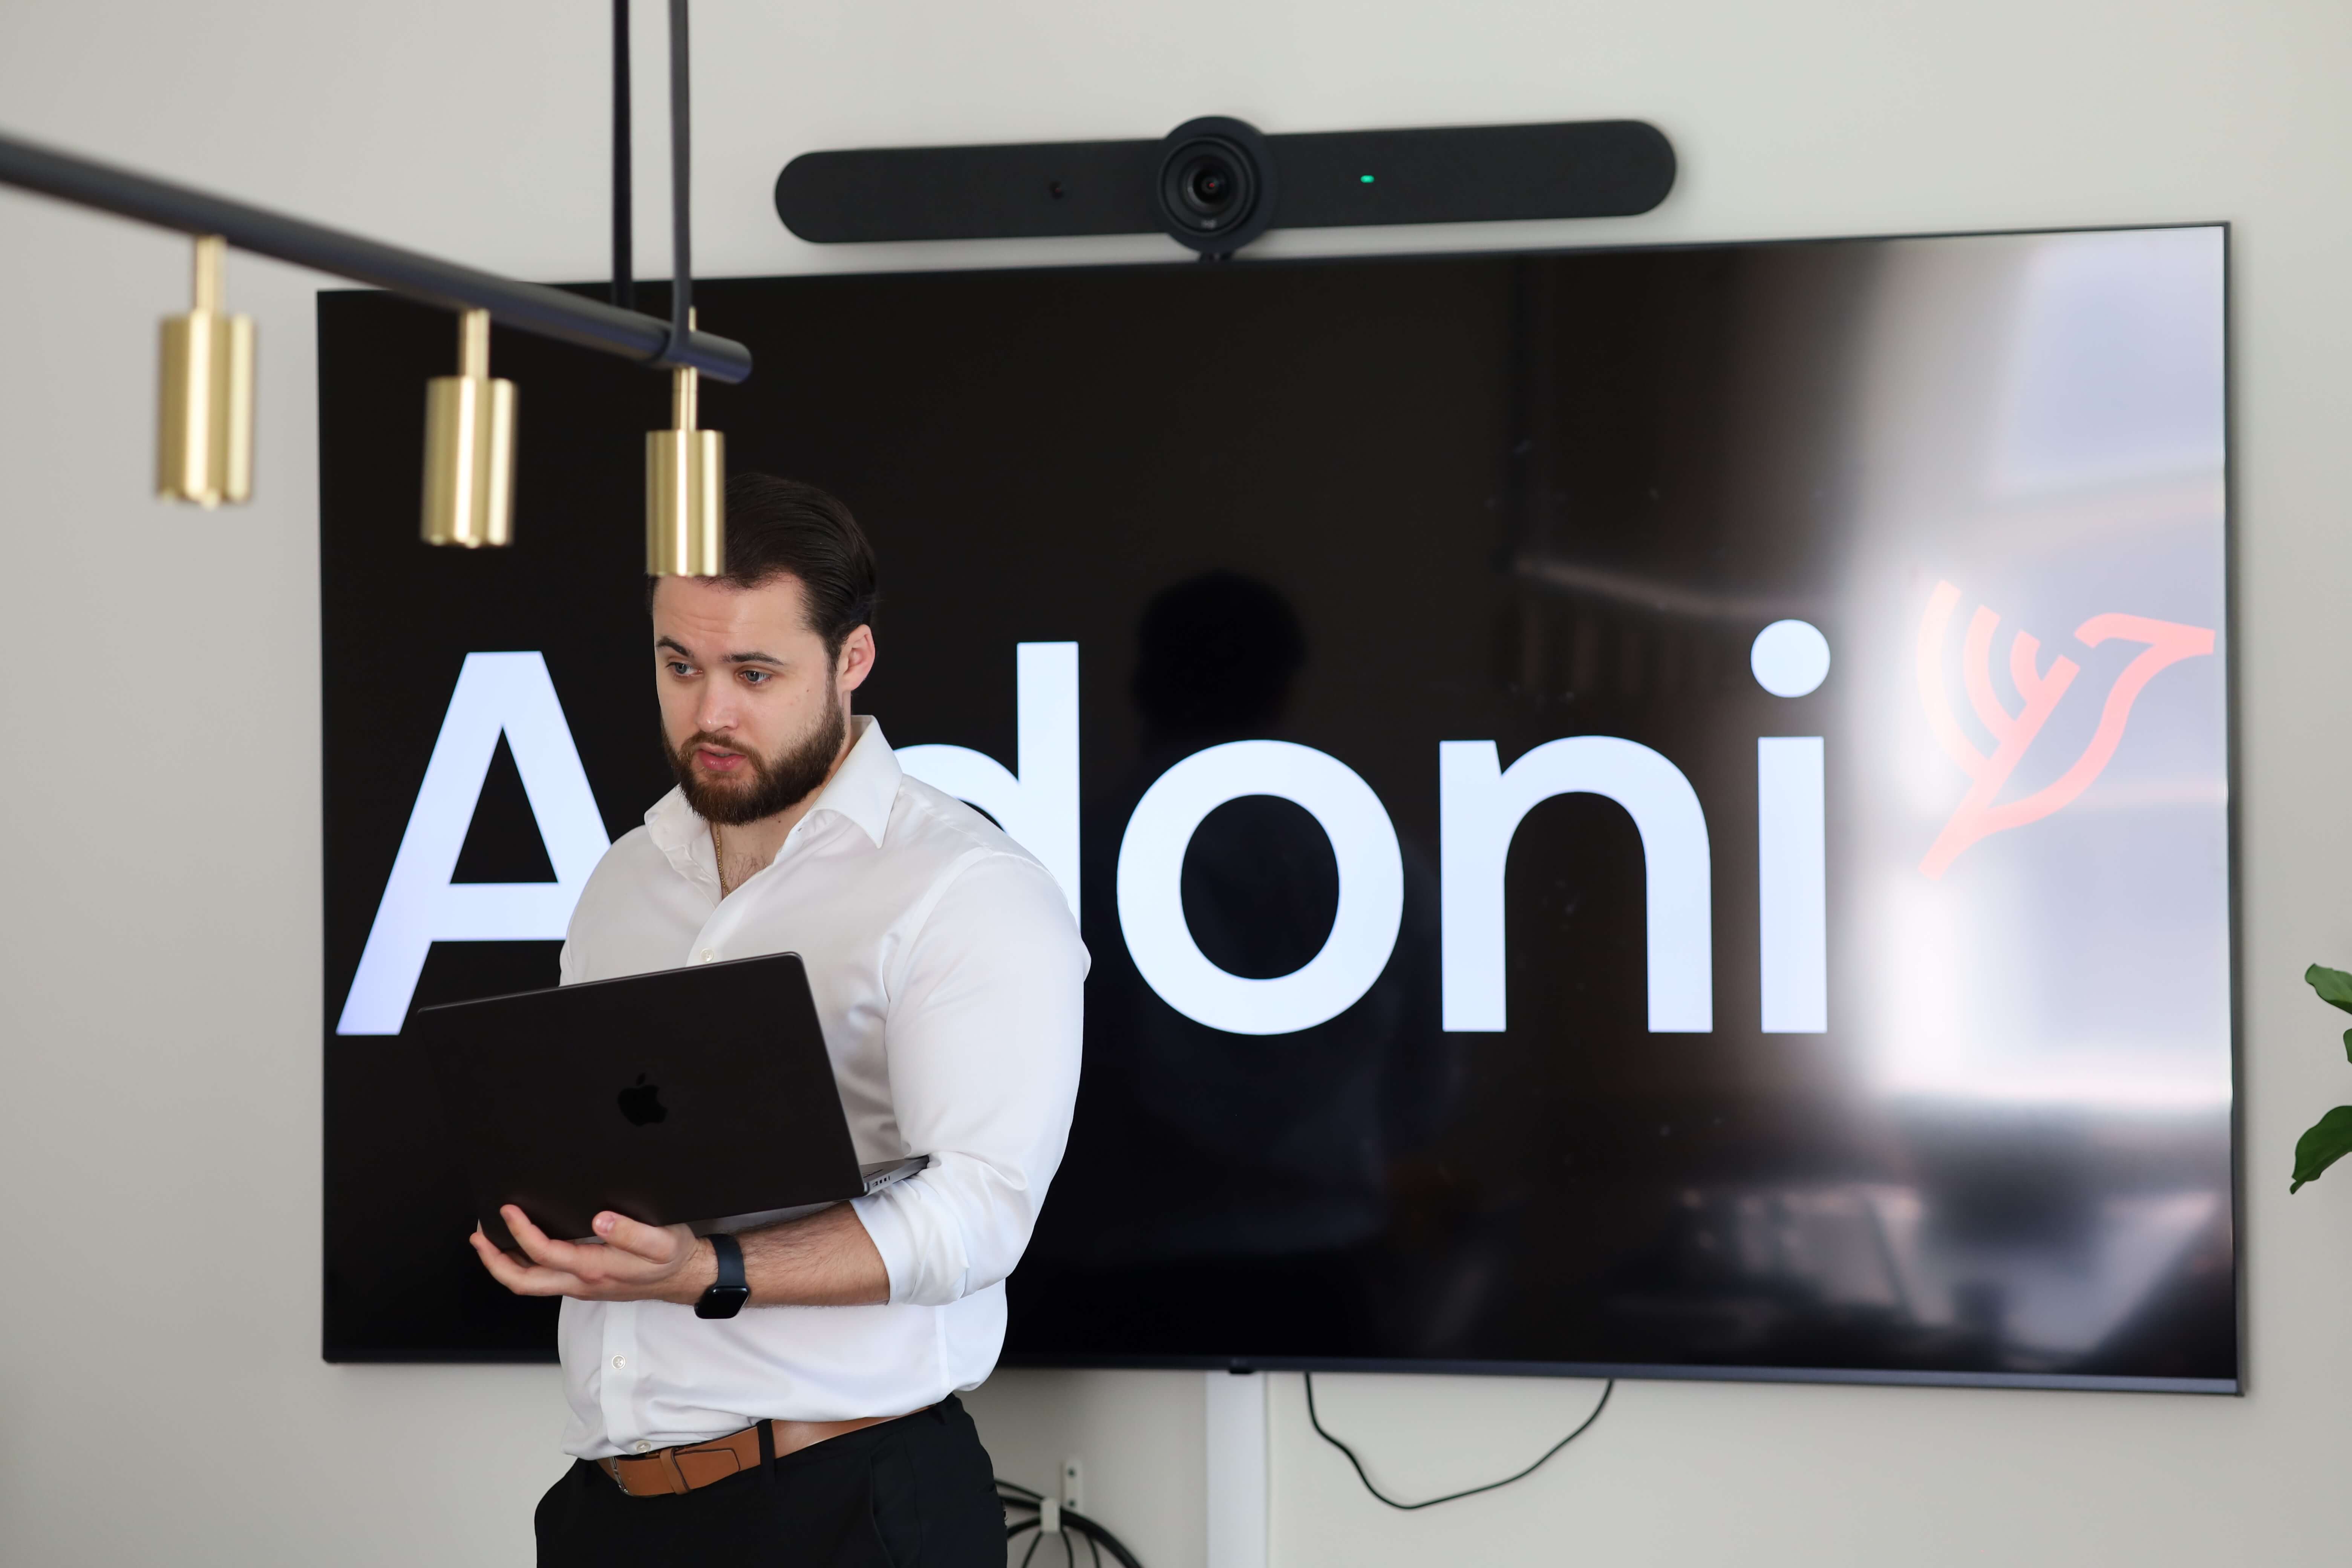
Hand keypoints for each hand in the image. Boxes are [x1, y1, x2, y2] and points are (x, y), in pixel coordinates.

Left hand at [469, 1205, 715, 1305]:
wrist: (685, 1277)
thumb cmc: (673, 1257)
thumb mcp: (662, 1241)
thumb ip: (633, 1232)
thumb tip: (600, 1221)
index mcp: (596, 1268)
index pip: (546, 1253)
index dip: (521, 1233)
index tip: (509, 1209)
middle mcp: (581, 1282)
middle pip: (524, 1282)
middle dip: (494, 1260)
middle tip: (477, 1235)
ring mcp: (580, 1286)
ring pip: (529, 1283)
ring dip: (503, 1264)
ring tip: (486, 1240)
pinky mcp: (583, 1283)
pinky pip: (542, 1279)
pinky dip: (522, 1265)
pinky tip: (519, 1248)